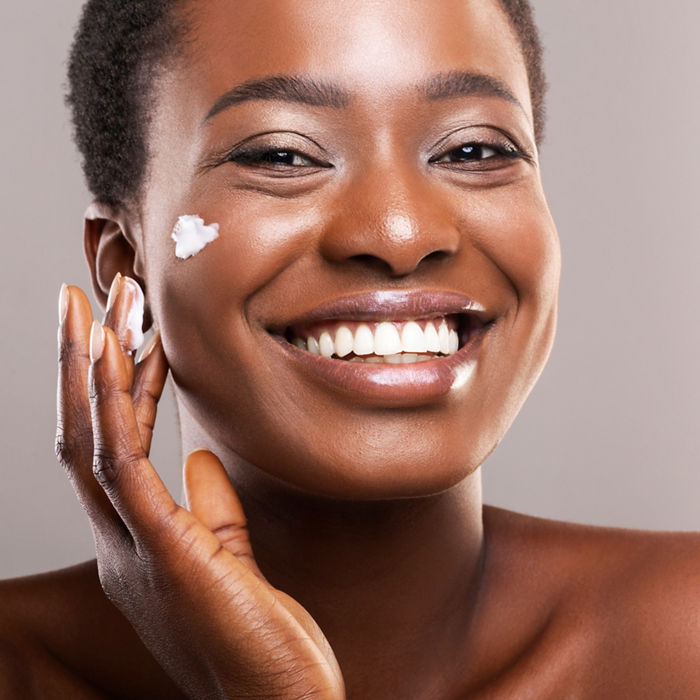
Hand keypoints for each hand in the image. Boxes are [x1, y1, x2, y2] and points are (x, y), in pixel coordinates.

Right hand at [55, 278, 344, 699]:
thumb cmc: (260, 643)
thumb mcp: (233, 564)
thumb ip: (210, 512)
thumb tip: (197, 459)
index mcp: (140, 544)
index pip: (110, 451)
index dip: (110, 389)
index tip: (124, 333)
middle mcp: (123, 544)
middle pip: (86, 435)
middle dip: (86, 363)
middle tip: (90, 298)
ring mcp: (136, 550)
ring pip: (93, 440)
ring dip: (94, 368)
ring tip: (98, 305)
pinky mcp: (164, 554)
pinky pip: (126, 467)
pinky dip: (117, 408)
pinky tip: (121, 356)